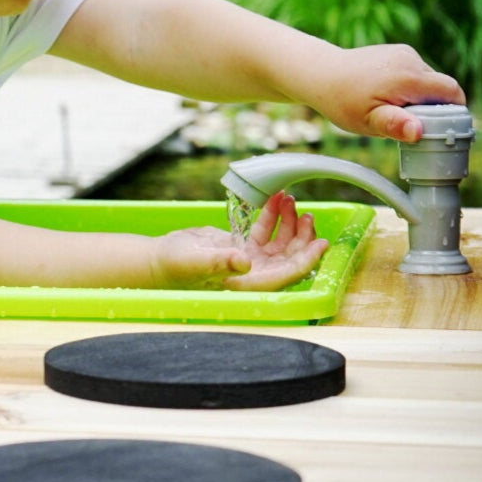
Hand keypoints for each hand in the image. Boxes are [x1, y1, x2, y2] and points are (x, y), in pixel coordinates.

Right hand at [153, 191, 327, 291]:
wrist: (160, 259)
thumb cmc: (176, 266)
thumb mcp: (198, 262)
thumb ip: (222, 262)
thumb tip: (246, 261)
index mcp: (249, 283)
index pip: (287, 273)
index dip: (307, 259)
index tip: (321, 243)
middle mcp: (254, 273)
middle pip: (289, 257)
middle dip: (301, 236)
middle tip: (306, 214)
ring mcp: (248, 259)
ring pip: (279, 242)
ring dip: (288, 222)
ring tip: (289, 199)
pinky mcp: (240, 246)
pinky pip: (264, 231)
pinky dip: (271, 216)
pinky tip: (275, 200)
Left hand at [316, 44, 464, 142]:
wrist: (319, 73)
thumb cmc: (341, 101)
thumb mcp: (367, 121)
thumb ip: (395, 126)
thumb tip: (417, 131)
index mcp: (409, 77)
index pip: (453, 93)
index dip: (452, 112)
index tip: (438, 128)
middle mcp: (410, 60)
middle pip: (442, 87)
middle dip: (434, 107)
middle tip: (409, 122)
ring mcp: (404, 52)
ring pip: (429, 81)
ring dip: (420, 97)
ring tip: (393, 108)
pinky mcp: (397, 51)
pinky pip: (416, 73)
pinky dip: (410, 86)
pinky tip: (387, 95)